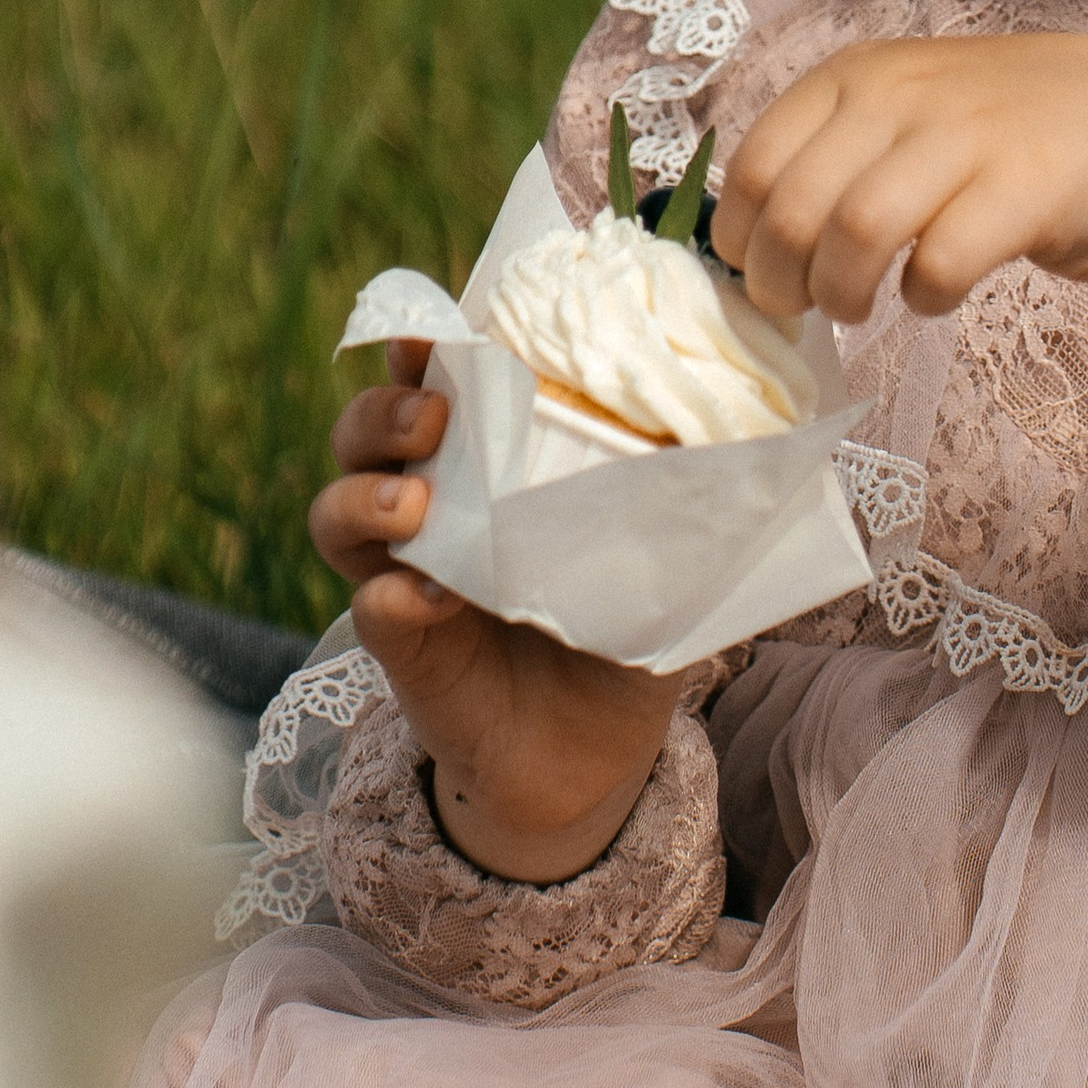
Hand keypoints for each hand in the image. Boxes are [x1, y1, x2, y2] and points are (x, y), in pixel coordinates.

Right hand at [312, 343, 688, 882]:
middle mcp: (435, 509)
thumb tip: (749, 430)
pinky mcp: (407, 649)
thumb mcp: (660, 552)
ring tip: (412, 503)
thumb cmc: (623, 630)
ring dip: (364, 493)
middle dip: (383, 408)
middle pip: (364, 432)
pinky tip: (428, 599)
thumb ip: (678, 496)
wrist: (593, 758)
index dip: (424, 347)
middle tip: (433, 415)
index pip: (439, 385)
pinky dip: (390, 598)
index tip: (436, 329)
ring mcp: (409, 576)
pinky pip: (372, 609)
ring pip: (339, 511)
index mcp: (491, 467)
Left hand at [712, 34, 1087, 406]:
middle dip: (785, 280)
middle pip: (798, 207)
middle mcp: (906, 94)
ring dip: (844, 293)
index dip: (742, 237)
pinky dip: (924, 296)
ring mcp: (970, 134)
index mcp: (859, 74)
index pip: (756, 163)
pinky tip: (935, 293)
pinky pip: (942, 261)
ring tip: (861, 307)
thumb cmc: (1002, 138)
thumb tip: (744, 249)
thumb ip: (830, 160)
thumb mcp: (903, 119)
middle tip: (806, 308)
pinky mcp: (1029, 185)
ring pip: (858, 232)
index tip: (760, 275)